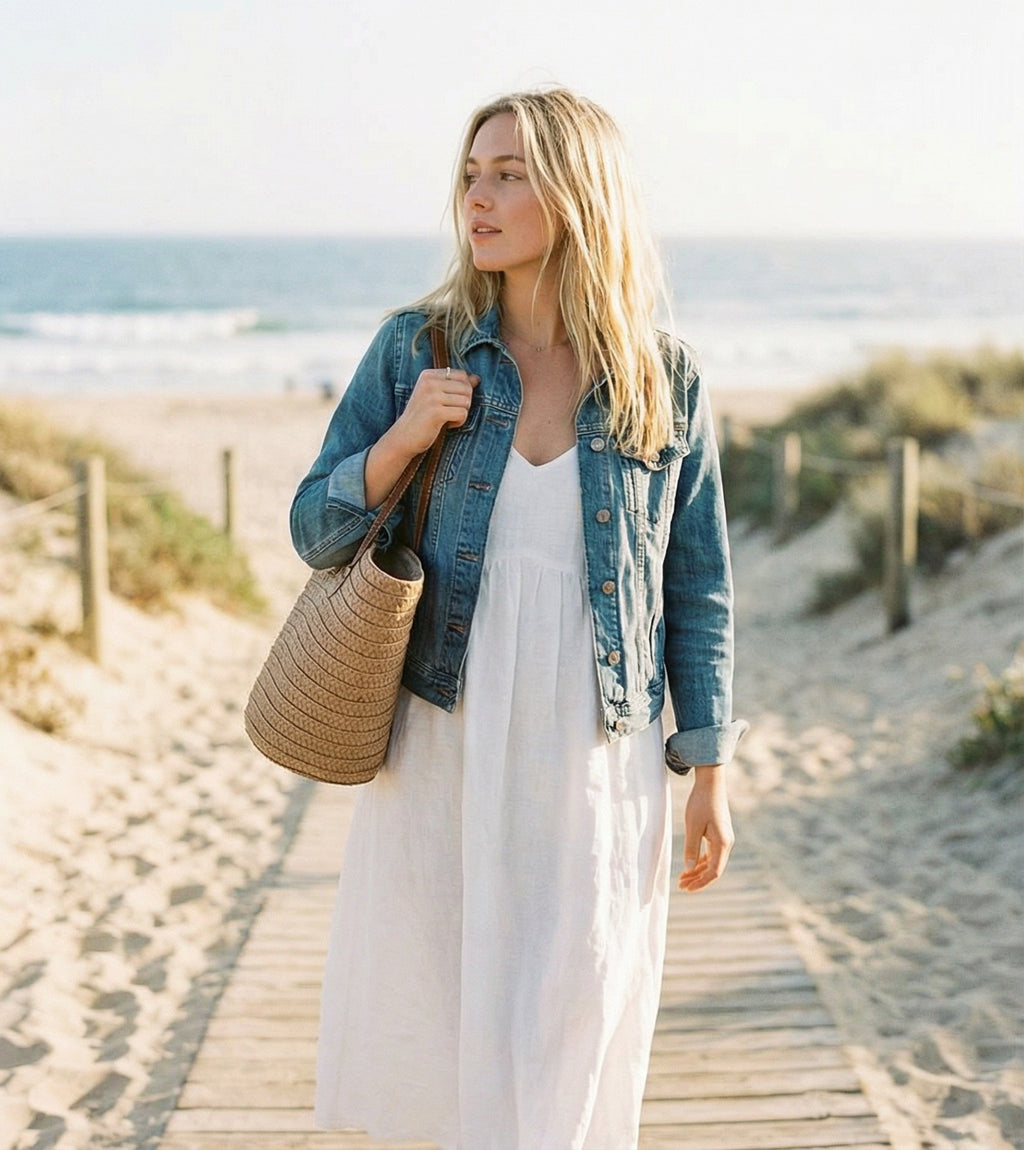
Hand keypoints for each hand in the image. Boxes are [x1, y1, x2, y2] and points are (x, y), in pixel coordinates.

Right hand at [391, 367, 478, 454]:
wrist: (403, 437)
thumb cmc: (422, 417)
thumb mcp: (435, 396)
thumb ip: (455, 385)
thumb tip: (476, 378)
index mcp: (428, 375)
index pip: (462, 375)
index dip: (463, 391)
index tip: (450, 402)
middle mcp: (429, 382)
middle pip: (466, 388)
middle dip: (464, 403)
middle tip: (450, 412)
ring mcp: (432, 397)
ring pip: (466, 401)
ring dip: (461, 413)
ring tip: (447, 419)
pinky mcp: (436, 412)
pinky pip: (462, 414)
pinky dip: (459, 422)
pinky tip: (447, 425)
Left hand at [678, 765, 733, 892]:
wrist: (710, 783)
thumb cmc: (701, 803)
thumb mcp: (693, 826)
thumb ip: (691, 848)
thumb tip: (689, 869)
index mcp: (723, 843)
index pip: (714, 872)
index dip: (701, 882)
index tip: (686, 888)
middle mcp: (726, 843)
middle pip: (713, 869)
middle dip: (698, 879)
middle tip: (681, 886)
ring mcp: (724, 838)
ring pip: (712, 861)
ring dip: (698, 870)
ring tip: (682, 878)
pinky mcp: (719, 833)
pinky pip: (711, 853)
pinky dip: (700, 860)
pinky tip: (690, 865)